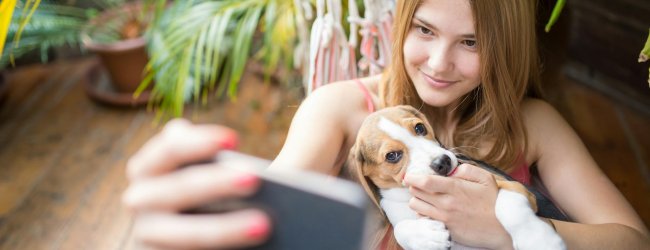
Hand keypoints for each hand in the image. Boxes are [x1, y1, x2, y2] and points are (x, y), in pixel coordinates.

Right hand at [122, 119, 270, 248]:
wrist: (180, 234)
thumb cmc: (204, 192)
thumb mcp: (205, 173)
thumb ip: (211, 157)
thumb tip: (261, 166)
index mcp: (148, 169)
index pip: (168, 149)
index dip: (197, 143)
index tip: (234, 139)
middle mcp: (141, 202)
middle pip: (176, 190)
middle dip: (214, 184)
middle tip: (255, 178)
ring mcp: (149, 238)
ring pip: (184, 236)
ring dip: (222, 230)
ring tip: (264, 226)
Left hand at [403, 163, 512, 248]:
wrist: (503, 229)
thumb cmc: (494, 202)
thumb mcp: (485, 179)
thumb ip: (466, 170)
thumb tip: (450, 170)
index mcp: (455, 189)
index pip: (424, 181)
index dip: (412, 177)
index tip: (409, 175)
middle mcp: (446, 204)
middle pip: (416, 192)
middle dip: (414, 186)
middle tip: (420, 184)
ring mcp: (444, 218)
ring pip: (416, 206)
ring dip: (417, 199)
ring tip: (426, 197)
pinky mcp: (445, 229)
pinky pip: (424, 219)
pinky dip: (423, 213)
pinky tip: (432, 210)